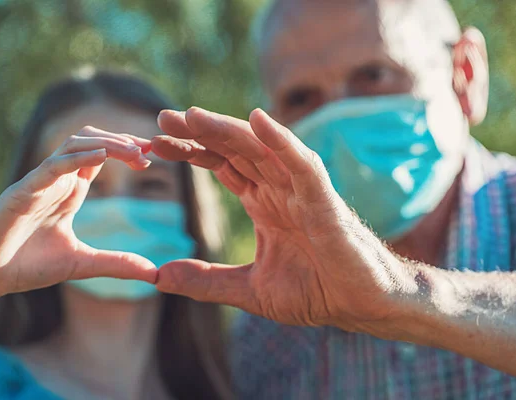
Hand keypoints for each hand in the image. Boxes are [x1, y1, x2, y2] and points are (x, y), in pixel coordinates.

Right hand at [0, 127, 157, 301]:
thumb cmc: (26, 265)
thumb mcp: (81, 264)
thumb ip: (116, 264)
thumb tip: (153, 273)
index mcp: (70, 191)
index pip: (102, 156)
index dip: (127, 151)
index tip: (152, 157)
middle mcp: (57, 180)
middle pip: (92, 141)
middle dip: (122, 140)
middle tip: (150, 149)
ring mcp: (41, 183)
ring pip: (74, 145)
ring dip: (106, 143)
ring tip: (134, 151)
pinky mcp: (24, 191)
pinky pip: (52, 166)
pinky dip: (77, 157)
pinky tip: (101, 156)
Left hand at [152, 108, 419, 332]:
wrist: (360, 306)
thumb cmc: (316, 291)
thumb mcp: (249, 289)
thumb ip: (206, 281)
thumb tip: (158, 276)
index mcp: (263, 203)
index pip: (222, 165)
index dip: (191, 152)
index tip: (154, 144)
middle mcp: (279, 189)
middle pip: (236, 150)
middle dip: (200, 132)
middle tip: (163, 117)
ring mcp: (301, 191)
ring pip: (262, 150)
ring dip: (229, 130)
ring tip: (192, 115)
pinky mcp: (324, 201)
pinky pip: (302, 164)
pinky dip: (282, 142)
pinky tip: (259, 121)